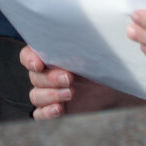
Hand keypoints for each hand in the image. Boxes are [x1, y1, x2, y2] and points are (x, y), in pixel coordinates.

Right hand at [21, 45, 140, 119]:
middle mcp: (47, 73)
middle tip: (69, 78)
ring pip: (35, 95)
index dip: (29, 59)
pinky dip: (46, 113)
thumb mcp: (95, 49)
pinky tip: (59, 109)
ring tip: (70, 93)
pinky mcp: (57, 109)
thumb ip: (86, 42)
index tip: (39, 64)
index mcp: (51, 54)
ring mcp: (50, 92)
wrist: (118, 87)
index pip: (28, 56)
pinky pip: (39, 114)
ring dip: (50, 95)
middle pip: (34, 77)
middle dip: (50, 79)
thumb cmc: (104, 63)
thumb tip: (100, 30)